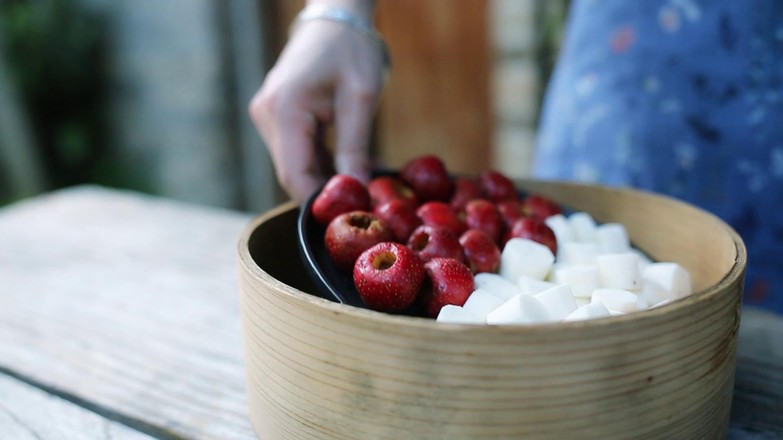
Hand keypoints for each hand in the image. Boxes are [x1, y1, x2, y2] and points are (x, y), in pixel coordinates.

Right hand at [249, 13, 385, 203]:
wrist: (335, 17)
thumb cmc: (350, 49)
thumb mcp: (361, 97)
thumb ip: (355, 146)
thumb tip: (358, 191)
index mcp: (284, 110)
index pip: (294, 176)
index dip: (320, 202)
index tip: (352, 216)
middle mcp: (267, 116)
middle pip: (293, 174)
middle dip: (327, 192)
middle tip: (365, 203)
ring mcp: (269, 117)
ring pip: (296, 166)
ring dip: (327, 178)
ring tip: (365, 180)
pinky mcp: (278, 118)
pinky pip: (298, 152)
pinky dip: (324, 163)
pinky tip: (352, 166)